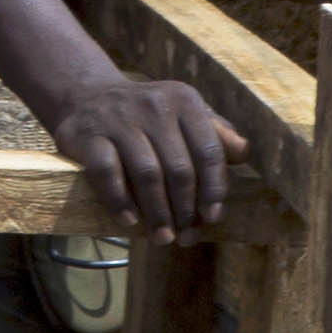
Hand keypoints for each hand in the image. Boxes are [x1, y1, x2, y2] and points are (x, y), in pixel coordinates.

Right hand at [50, 65, 228, 238]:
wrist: (87, 95)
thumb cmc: (147, 114)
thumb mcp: (184, 112)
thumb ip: (215, 133)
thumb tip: (244, 153)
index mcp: (184, 101)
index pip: (208, 150)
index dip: (213, 189)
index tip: (212, 218)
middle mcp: (153, 105)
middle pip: (179, 168)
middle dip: (185, 209)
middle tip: (185, 237)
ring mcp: (118, 119)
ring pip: (147, 174)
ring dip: (157, 213)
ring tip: (162, 237)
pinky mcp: (88, 134)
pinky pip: (107, 173)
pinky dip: (120, 201)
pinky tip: (130, 221)